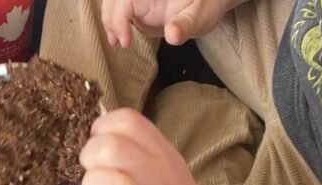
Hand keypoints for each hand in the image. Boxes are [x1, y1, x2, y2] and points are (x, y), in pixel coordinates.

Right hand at [101, 0, 230, 46]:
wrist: (211, 0)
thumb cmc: (208, 4)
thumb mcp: (201, 15)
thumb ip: (186, 24)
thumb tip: (172, 35)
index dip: (120, 19)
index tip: (126, 42)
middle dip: (111, 19)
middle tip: (119, 43)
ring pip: (113, 1)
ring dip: (110, 20)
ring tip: (116, 42)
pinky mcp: (139, 4)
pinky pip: (120, 8)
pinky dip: (115, 21)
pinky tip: (119, 38)